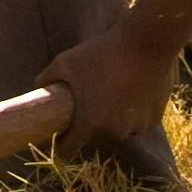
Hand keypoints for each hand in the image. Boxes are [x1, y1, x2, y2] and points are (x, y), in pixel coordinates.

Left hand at [42, 17, 177, 144]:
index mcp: (90, 122)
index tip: (60, 136)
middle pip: (96, 136)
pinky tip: (130, 91)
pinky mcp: (154, 119)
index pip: (70, 148)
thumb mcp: (65, 62)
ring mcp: (137, 126)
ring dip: (114, 119)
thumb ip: (47, 78)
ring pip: (119, 129)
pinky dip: (133, 113)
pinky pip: (137, 122)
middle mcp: (114, 131)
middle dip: (90, 124)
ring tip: (111, 92)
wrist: (146, 42)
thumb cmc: (101, 52)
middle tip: (89, 102)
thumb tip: (37, 87)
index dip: (62, 143)